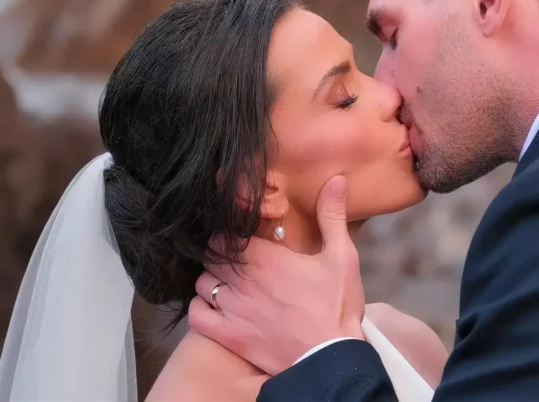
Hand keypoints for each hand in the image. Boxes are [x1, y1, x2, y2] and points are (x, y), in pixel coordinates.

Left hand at [188, 176, 365, 374]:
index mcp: (265, 258)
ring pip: (201, 282)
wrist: (331, 357)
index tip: (239, 234)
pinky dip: (200, 307)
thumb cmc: (337, 306)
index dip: (227, 231)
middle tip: (235, 256)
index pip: (225, 233)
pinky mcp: (229, 335)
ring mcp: (231, 309)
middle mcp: (242, 280)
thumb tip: (336, 180)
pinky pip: (196, 315)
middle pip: (209, 255)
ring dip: (210, 278)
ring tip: (226, 280)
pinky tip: (214, 305)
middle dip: (218, 252)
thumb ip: (332, 216)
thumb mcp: (342, 256)